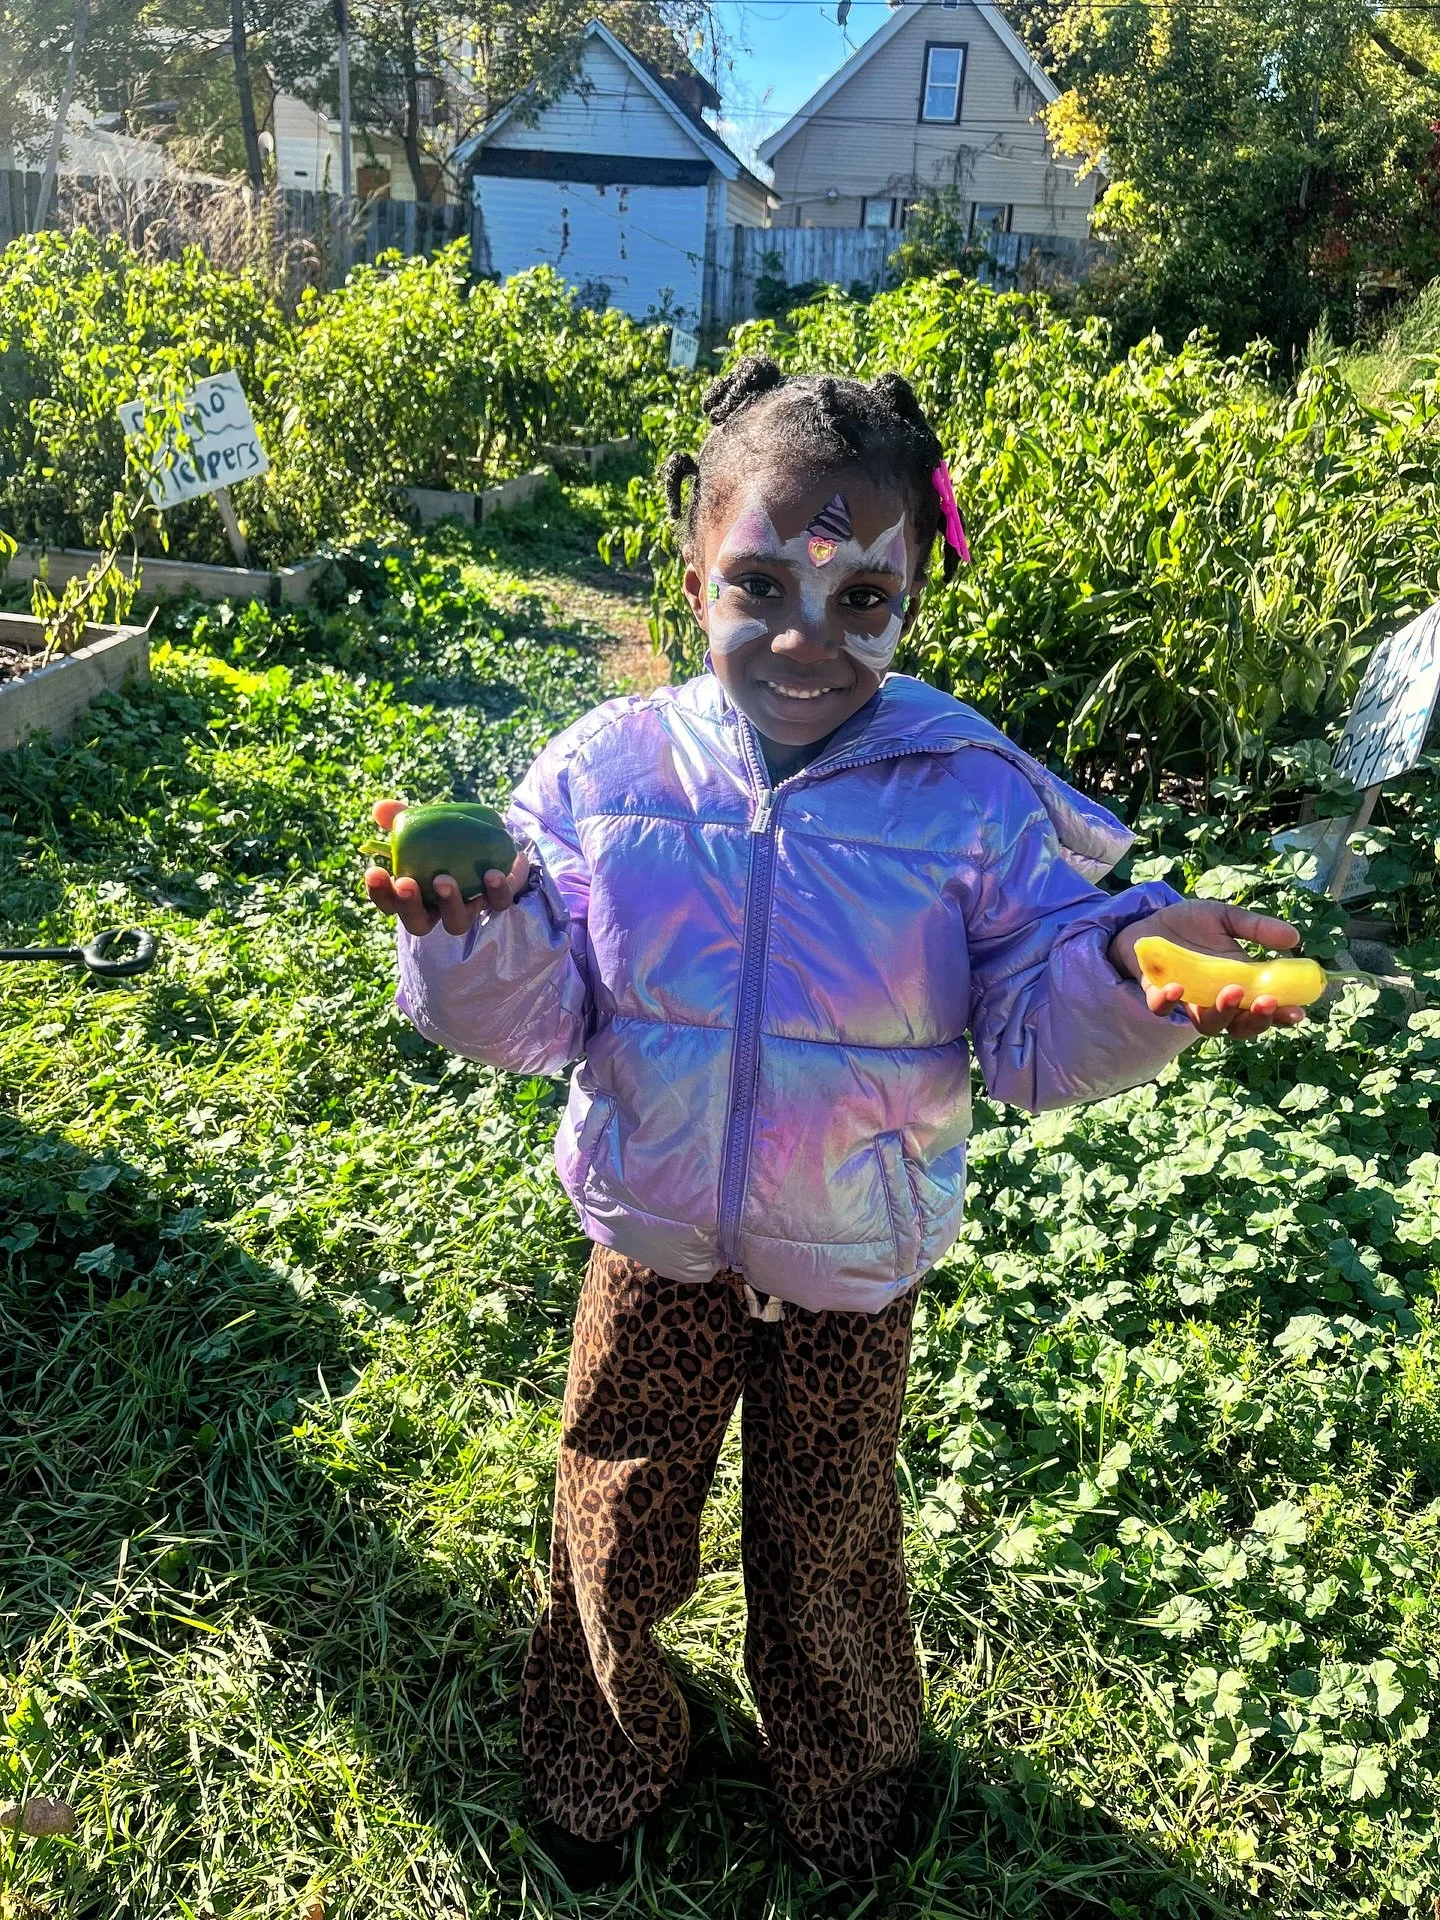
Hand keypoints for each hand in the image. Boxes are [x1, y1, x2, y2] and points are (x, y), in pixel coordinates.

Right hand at [364, 797, 530, 936]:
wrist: (495, 842)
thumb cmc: (448, 838)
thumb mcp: (424, 826)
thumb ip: (403, 818)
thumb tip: (380, 808)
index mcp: (415, 895)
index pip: (389, 902)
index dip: (379, 892)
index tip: (374, 871)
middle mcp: (438, 910)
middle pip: (417, 923)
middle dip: (409, 906)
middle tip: (406, 883)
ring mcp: (468, 910)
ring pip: (456, 923)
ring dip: (449, 903)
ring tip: (443, 879)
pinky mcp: (496, 901)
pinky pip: (497, 903)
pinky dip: (495, 890)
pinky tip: (492, 873)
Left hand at [1108, 900, 1308, 1038]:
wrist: (1146, 920)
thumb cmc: (1189, 924)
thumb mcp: (1225, 918)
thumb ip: (1256, 928)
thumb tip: (1294, 937)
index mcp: (1238, 985)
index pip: (1264, 1010)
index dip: (1282, 1015)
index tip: (1299, 1010)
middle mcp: (1214, 1001)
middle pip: (1240, 1027)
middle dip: (1257, 1019)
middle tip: (1268, 1001)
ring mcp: (1186, 1001)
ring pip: (1207, 1025)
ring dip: (1222, 1012)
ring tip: (1232, 991)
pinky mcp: (1154, 994)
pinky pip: (1161, 1008)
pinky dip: (1168, 1001)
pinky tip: (1176, 988)